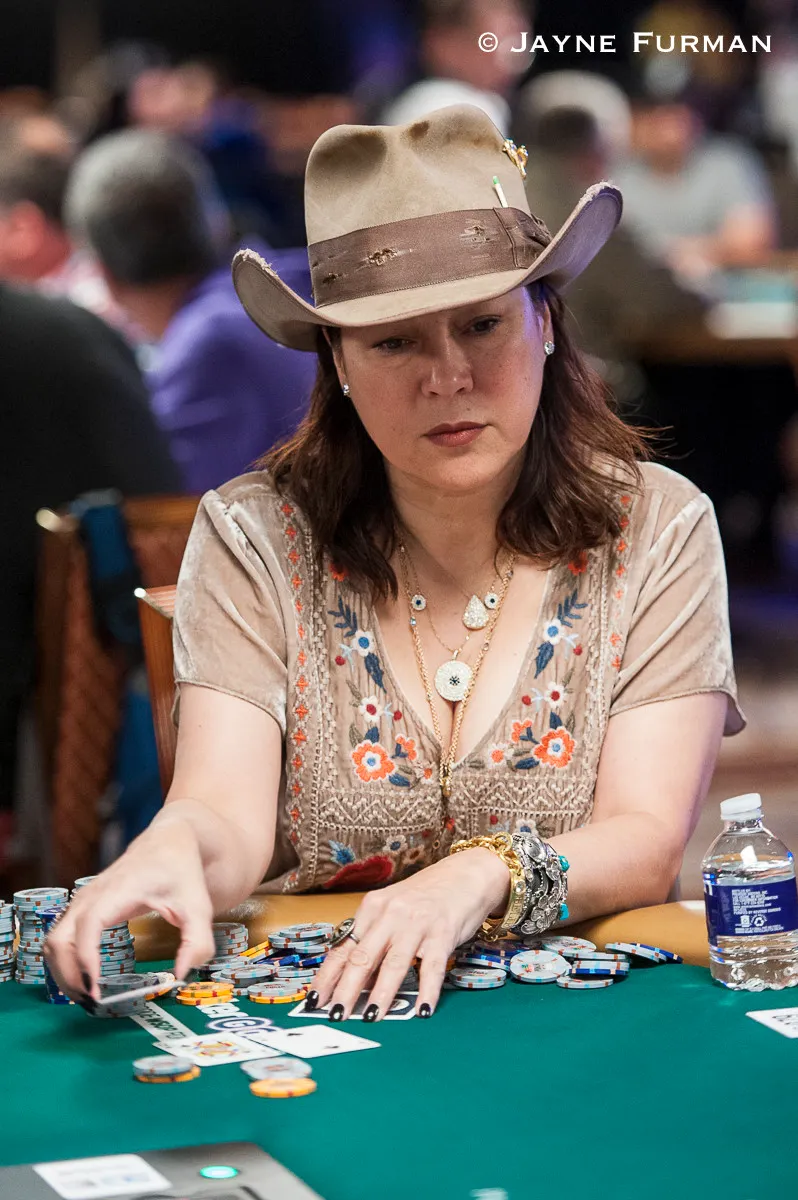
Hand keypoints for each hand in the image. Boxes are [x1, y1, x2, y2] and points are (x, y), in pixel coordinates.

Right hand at [44, 817, 215, 1004]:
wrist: (168, 843)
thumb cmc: (181, 873)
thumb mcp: (199, 907)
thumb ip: (197, 942)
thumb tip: (180, 977)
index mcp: (119, 891)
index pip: (88, 925)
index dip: (85, 959)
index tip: (95, 988)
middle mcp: (92, 895)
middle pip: (59, 939)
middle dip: (68, 975)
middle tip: (92, 1002)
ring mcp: (82, 900)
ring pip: (53, 941)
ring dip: (62, 972)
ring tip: (87, 995)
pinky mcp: (81, 907)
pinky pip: (60, 938)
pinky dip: (64, 962)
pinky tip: (85, 979)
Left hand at [308, 847, 509, 1020]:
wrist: (464, 874)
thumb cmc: (425, 896)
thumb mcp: (392, 910)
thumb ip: (374, 938)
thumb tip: (355, 980)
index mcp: (372, 907)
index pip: (343, 947)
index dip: (327, 976)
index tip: (314, 999)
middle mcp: (391, 914)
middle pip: (363, 957)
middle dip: (347, 990)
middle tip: (336, 1015)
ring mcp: (417, 923)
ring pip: (394, 964)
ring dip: (381, 994)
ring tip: (372, 1017)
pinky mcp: (443, 933)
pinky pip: (432, 967)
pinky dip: (427, 991)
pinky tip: (422, 1010)